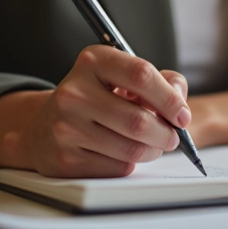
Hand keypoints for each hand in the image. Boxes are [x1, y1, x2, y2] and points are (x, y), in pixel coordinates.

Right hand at [17, 45, 191, 177]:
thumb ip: (161, 80)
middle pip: (138, 120)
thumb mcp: (123, 76)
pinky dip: (130, 163)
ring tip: (152, 144)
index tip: (182, 115)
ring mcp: (67, 127)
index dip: (170, 98)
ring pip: (131, 149)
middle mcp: (75, 92)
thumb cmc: (96, 98)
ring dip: (152, 150)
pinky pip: (117, 167)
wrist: (45, 126)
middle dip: (166, 133)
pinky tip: (123, 152)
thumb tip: (180, 105)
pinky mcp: (66, 158)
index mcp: (93, 61)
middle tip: (172, 136)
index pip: (141, 75)